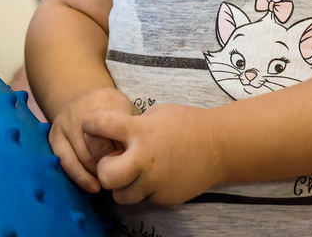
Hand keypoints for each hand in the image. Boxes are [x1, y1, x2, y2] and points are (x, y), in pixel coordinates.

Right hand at [48, 87, 136, 193]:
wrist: (80, 95)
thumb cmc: (110, 108)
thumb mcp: (126, 109)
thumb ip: (133, 128)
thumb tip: (144, 153)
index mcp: (106, 103)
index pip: (116, 134)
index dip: (124, 153)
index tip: (131, 162)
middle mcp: (83, 113)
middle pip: (98, 149)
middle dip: (111, 166)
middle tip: (124, 176)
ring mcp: (66, 124)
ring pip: (82, 158)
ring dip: (97, 174)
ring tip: (111, 181)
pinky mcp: (54, 136)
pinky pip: (65, 161)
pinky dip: (80, 177)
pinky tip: (93, 186)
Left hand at [85, 103, 223, 206]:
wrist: (220, 146)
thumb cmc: (187, 124)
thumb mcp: (157, 114)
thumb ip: (133, 126)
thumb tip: (111, 137)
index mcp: (140, 131)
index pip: (100, 125)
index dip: (91, 124)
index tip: (93, 126)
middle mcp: (144, 159)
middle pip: (105, 175)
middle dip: (104, 169)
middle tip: (115, 162)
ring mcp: (155, 182)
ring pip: (121, 196)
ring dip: (123, 185)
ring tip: (135, 173)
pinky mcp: (164, 197)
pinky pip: (144, 198)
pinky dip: (145, 189)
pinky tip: (158, 176)